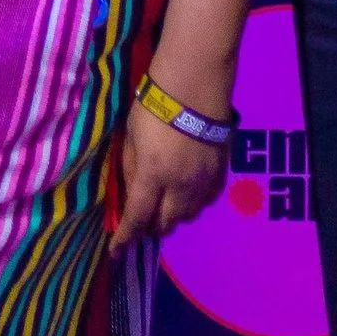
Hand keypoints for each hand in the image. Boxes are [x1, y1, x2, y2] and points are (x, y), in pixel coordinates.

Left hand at [111, 101, 227, 249]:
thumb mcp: (131, 136)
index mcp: (152, 174)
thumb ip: (130, 168)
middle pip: (166, 223)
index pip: (137, 218)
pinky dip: (193, 205)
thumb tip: (131, 195)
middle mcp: (180, 186)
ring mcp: (204, 181)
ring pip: (188, 217)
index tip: (115, 251)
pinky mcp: (221, 174)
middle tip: (142, 222)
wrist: (195, 84)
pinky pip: (206, 202)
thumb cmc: (153, 104)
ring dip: (173, 217)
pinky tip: (186, 194)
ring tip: (164, 206)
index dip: (125, 237)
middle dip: (151, 228)